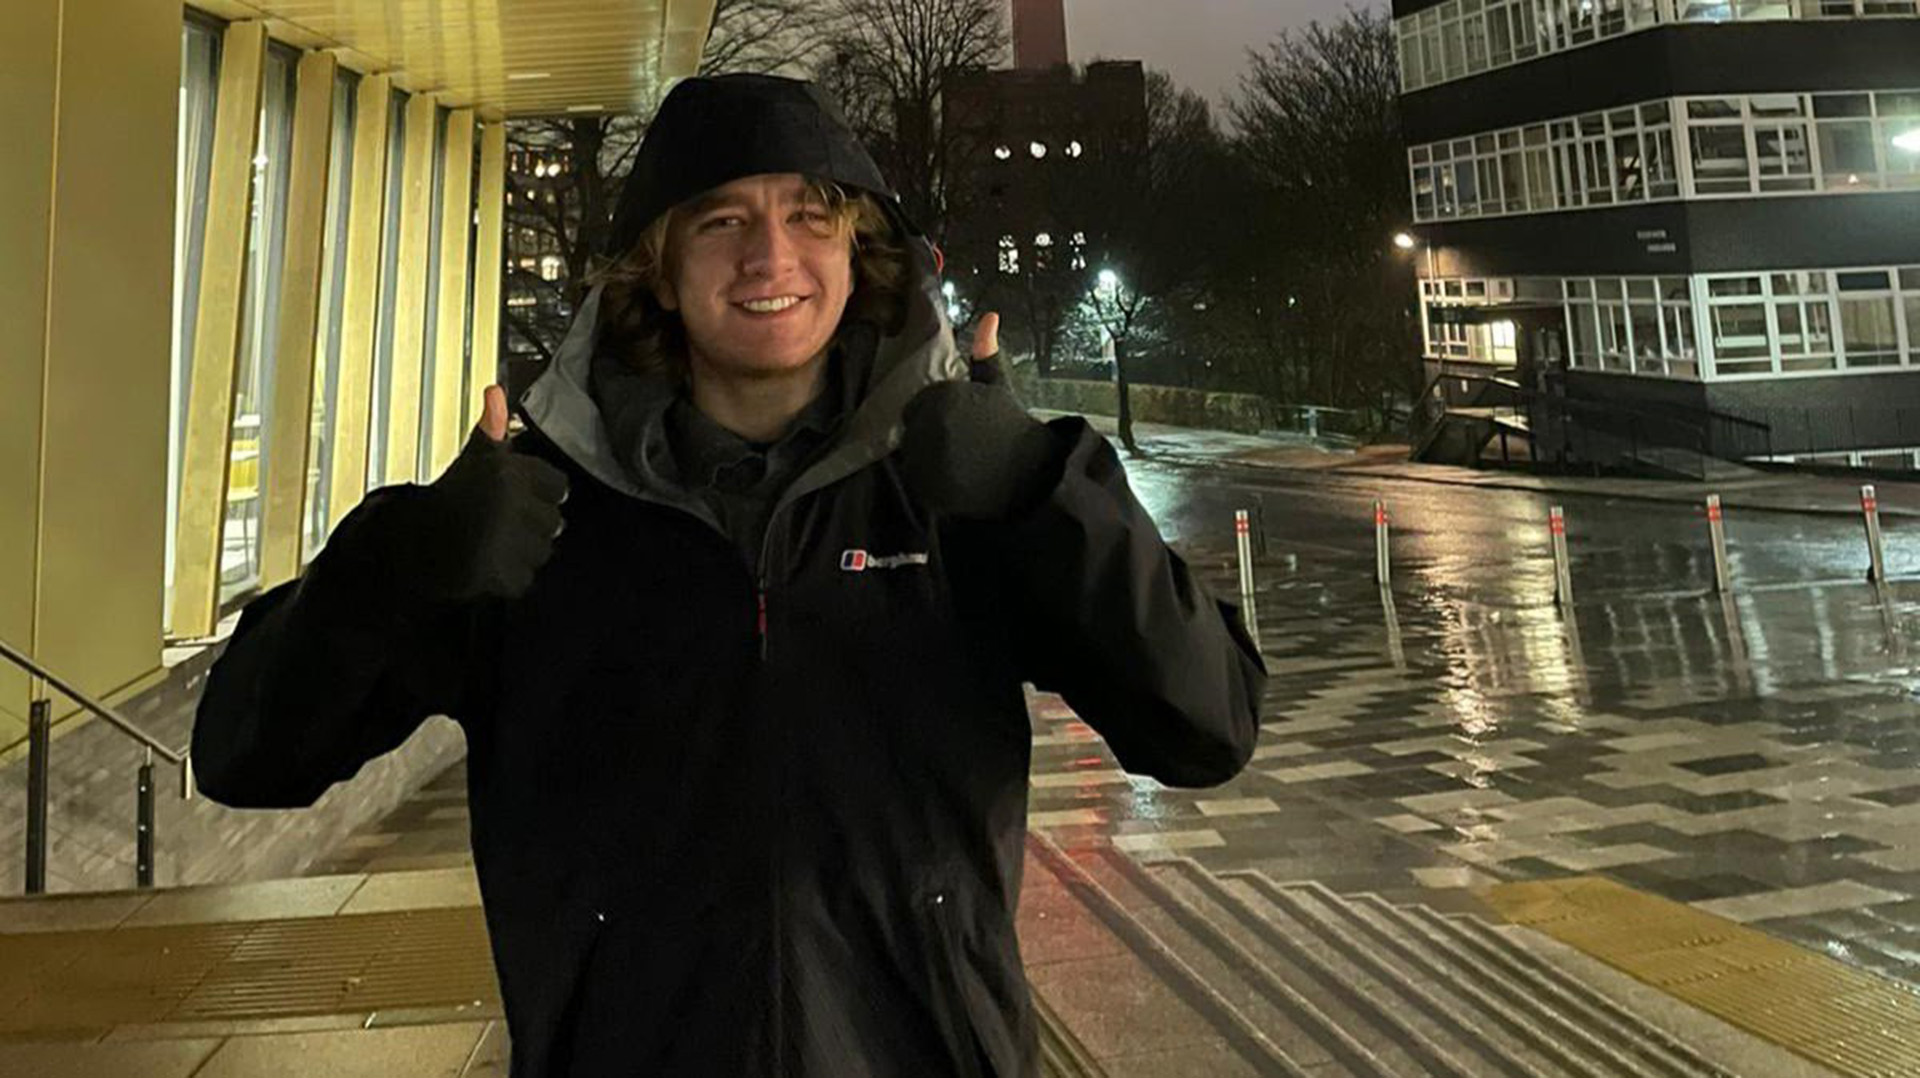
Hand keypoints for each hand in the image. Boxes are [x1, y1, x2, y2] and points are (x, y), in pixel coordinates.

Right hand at [396, 386, 569, 600]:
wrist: (406, 543)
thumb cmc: (444, 499)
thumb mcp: (470, 459)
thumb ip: (492, 429)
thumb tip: (496, 393)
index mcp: (507, 472)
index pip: (557, 486)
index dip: (539, 494)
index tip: (517, 498)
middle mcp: (509, 504)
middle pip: (553, 522)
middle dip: (531, 526)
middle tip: (500, 524)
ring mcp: (504, 540)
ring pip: (541, 552)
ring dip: (522, 552)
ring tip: (491, 543)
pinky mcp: (497, 573)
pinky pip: (523, 579)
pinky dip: (508, 578)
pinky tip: (486, 564)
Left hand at [899, 313, 1058, 519]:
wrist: (1030, 470)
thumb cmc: (1012, 426)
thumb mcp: (997, 386)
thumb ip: (986, 354)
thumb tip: (990, 317)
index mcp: (942, 395)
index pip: (918, 406)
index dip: (938, 416)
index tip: (962, 425)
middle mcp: (929, 422)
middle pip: (913, 430)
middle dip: (932, 436)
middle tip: (963, 445)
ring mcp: (926, 455)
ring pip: (913, 455)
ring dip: (930, 459)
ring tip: (962, 463)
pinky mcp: (927, 484)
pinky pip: (917, 480)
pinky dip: (931, 482)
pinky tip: (958, 479)